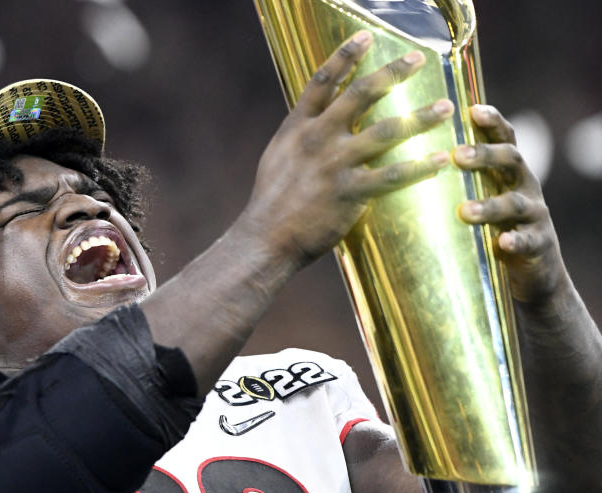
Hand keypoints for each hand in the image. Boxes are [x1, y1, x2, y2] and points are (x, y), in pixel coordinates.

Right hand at [244, 30, 452, 268]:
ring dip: (419, 118)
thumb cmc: (270, 202)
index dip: (345, 55)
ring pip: (385, 131)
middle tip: (419, 59)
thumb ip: (299, 136)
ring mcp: (335, 165)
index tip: (366, 36)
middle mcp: (318, 138)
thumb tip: (313, 120)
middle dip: (392, 72)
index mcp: (298, 127)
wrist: (265, 239)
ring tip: (445, 107)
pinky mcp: (350, 193)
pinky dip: (419, 167)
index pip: (323, 81)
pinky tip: (440, 160)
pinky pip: (392, 175)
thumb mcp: (277, 158)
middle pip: (360, 94)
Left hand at [454, 105, 567, 303]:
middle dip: (485, 155)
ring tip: (465, 211)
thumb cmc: (488, 227)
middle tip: (455, 155)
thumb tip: (396, 164)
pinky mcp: (539, 244)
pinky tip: (503, 242)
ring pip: (516, 203)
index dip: (492, 121)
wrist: (529, 270)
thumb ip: (450, 182)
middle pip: (511, 159)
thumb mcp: (474, 198)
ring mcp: (534, 214)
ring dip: (491, 205)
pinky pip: (529, 240)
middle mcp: (524, 185)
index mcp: (507, 171)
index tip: (471, 109)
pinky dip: (516, 241)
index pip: (503, 137)